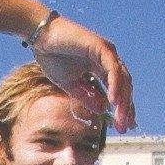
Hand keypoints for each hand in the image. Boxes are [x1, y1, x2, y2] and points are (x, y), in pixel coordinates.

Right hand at [31, 14, 136, 130]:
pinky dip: (115, 85)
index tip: (124, 126)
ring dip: (123, 100)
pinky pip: (113, 69)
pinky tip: (114, 101)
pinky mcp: (101, 47)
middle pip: (124, 87)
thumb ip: (86, 96)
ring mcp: (106, 52)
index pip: (118, 90)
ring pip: (122, 79)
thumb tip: (103, 110)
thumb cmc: (52, 56)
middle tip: (124, 127)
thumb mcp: (70, 84)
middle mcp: (107, 60)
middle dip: (125, 108)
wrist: (39, 36)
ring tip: (121, 119)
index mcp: (101, 68)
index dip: (122, 108)